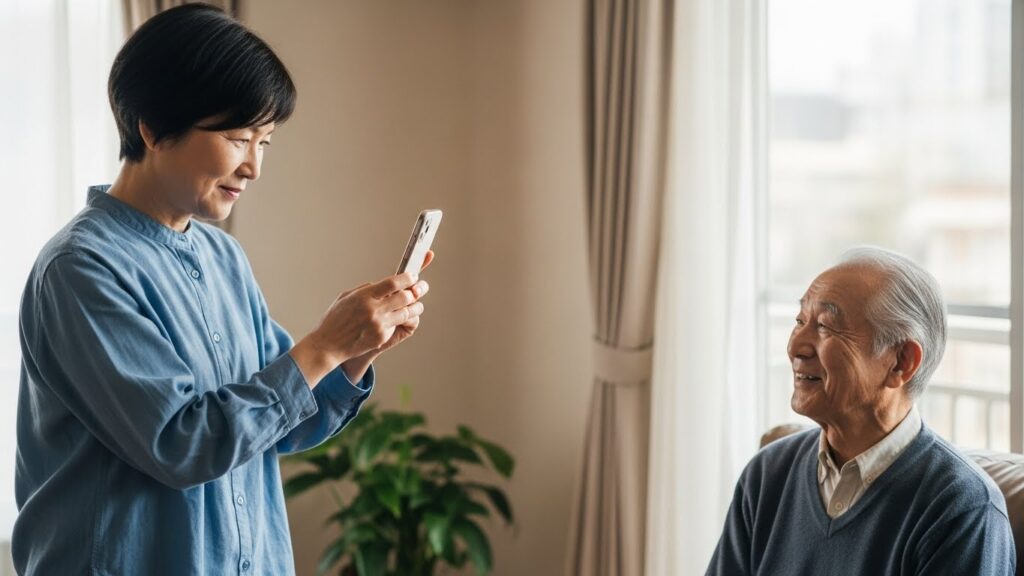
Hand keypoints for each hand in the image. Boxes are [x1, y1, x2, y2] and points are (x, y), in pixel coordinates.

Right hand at [340, 251, 434, 380]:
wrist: (328, 345)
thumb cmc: (335, 320)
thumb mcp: (346, 297)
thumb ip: (366, 289)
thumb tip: (383, 284)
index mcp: (364, 296)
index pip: (392, 282)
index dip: (407, 278)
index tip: (413, 276)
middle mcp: (373, 309)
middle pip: (405, 296)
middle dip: (415, 291)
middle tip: (420, 288)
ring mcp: (379, 324)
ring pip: (407, 312)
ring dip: (415, 307)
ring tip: (417, 304)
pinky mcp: (381, 337)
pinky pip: (398, 325)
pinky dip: (403, 320)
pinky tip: (403, 317)